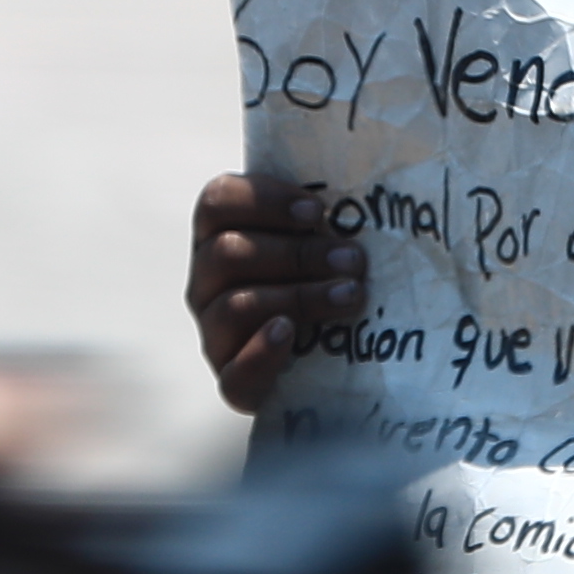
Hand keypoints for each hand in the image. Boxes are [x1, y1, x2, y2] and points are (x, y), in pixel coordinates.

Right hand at [185, 170, 360, 415]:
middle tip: (353, 258)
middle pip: (228, 253)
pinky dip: (261, 351)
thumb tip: (365, 191)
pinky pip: (235, 373)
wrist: (331, 366)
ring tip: (351, 295)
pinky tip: (289, 334)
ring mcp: (215, 334)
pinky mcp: (233, 383)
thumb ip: (326, 219)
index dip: (264, 201)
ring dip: (299, 296)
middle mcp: (207, 283)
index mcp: (219, 237)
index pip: (216, 203)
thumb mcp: (322, 242)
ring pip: (235, 305)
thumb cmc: (330, 282)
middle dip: (298, 253)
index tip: (317, 210)